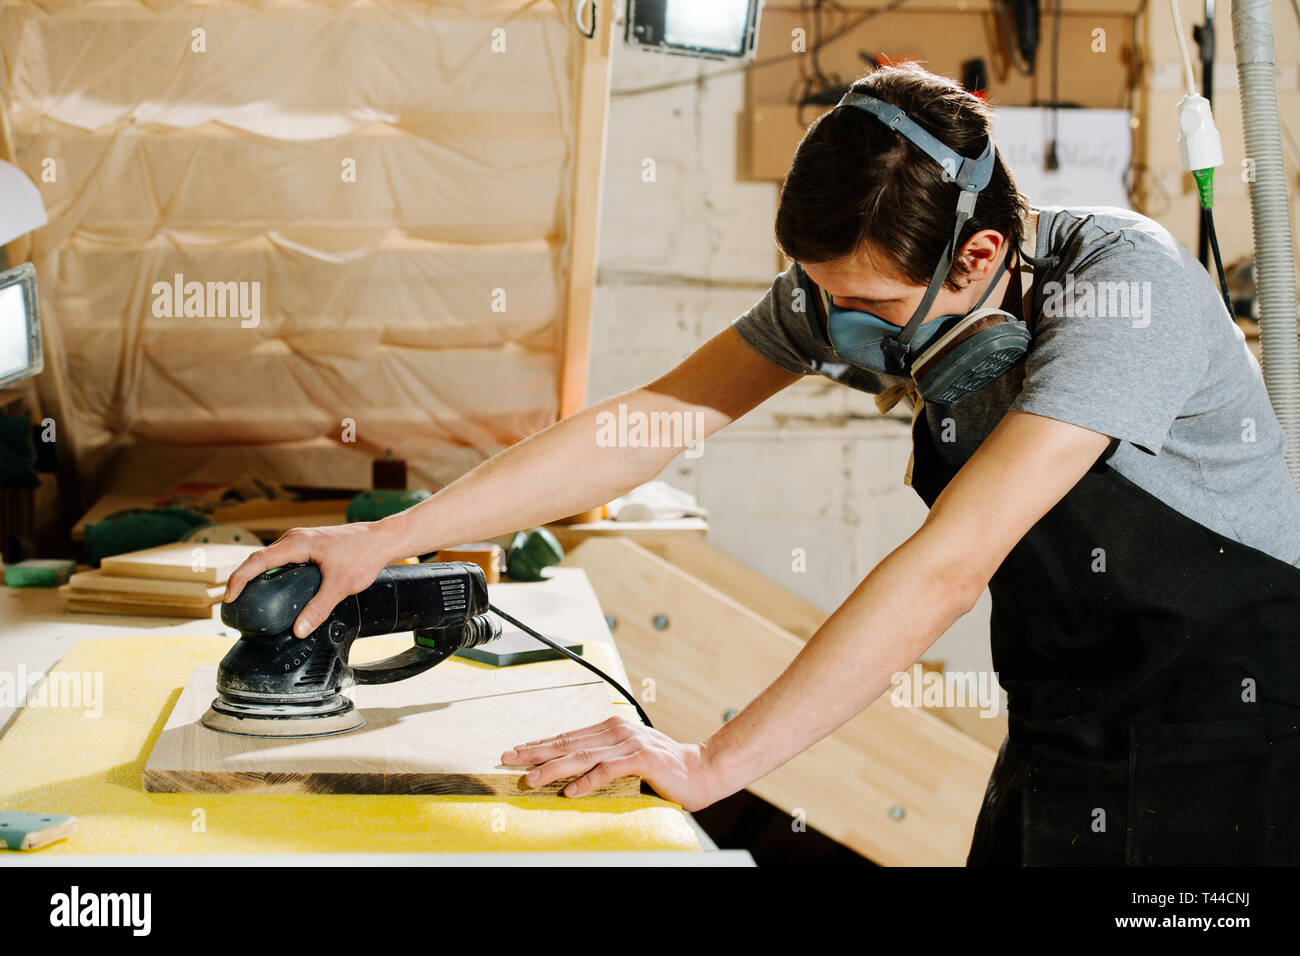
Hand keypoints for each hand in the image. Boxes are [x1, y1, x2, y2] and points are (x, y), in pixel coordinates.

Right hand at [223, 521, 402, 637]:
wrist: (381, 540)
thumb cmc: (364, 555)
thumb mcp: (340, 586)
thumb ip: (319, 608)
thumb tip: (299, 630)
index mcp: (298, 543)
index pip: (258, 560)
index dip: (239, 579)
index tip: (229, 597)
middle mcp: (295, 539)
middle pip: (258, 558)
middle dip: (241, 579)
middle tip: (232, 602)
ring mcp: (300, 541)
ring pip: (269, 557)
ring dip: (254, 574)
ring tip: (244, 596)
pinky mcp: (306, 546)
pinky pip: (280, 558)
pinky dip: (269, 571)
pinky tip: (269, 587)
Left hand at [502, 715, 718, 811]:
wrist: (702, 770)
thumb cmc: (664, 770)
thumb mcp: (628, 759)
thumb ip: (604, 759)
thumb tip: (570, 771)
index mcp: (612, 729)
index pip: (568, 737)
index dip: (540, 744)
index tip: (514, 751)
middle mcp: (618, 731)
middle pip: (568, 743)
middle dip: (535, 751)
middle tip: (508, 759)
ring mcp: (630, 743)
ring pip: (583, 756)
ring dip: (553, 768)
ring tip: (530, 778)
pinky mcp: (642, 759)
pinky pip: (609, 770)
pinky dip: (588, 781)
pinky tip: (570, 791)